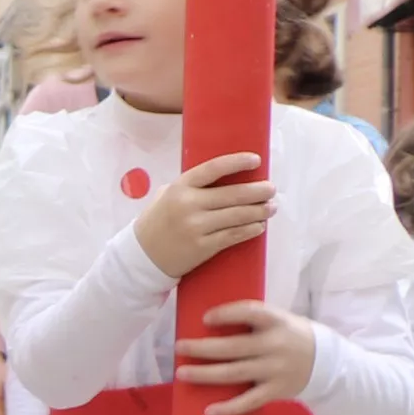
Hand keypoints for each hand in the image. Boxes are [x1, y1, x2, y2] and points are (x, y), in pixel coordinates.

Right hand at [133, 152, 273, 278]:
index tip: (256, 160)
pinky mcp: (203, 246)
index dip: (236, 162)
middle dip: (258, 191)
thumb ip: (191, 186)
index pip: (213, 169)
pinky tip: (259, 226)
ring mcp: (196, 227)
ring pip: (238, 216)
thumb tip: (227, 177)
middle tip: (271, 189)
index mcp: (180, 188)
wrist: (142, 255)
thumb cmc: (158, 221)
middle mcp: (188, 205)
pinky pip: (234, 235)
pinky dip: (250, 230)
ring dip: (259, 211)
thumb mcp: (166, 196)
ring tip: (270, 208)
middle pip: (233, 195)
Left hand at [175, 297, 319, 414]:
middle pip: (234, 348)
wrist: (327, 362)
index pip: (251, 313)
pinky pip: (249, 401)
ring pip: (235, 373)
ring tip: (182, 373)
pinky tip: (208, 412)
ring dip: (205, 374)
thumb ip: (253, 319)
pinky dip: (229, 408)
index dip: (227, 314)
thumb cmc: (290, 336)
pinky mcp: (276, 391)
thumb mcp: (279, 319)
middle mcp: (276, 346)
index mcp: (277, 322)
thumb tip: (209, 319)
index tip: (205, 318)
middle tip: (179, 347)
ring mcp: (276, 370)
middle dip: (203, 348)